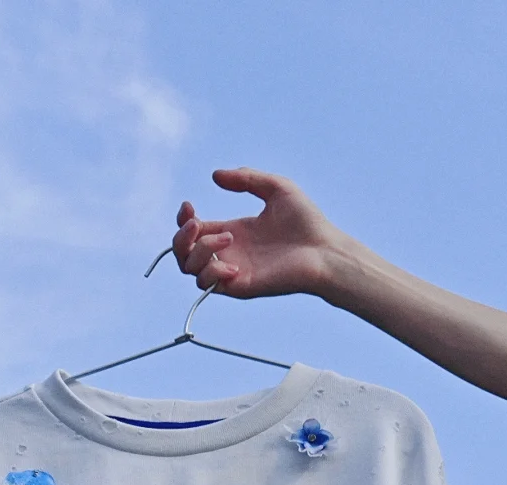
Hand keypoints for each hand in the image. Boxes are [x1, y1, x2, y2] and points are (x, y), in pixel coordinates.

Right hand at [171, 168, 340, 298]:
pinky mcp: (240, 286)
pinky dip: (213, 272)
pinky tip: (234, 263)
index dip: (184, 220)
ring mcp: (232, 271)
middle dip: (181, 237)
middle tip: (197, 223)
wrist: (325, 250)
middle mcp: (229, 253)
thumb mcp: (275, 187)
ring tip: (228, 238)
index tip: (190, 205)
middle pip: (183, 254)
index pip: (194, 232)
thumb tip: (215, 176)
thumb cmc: (306, 221)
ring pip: (191, 270)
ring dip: (199, 251)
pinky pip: (208, 285)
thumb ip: (246, 179)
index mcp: (233, 231)